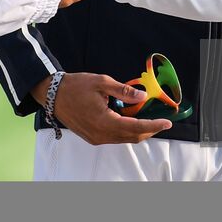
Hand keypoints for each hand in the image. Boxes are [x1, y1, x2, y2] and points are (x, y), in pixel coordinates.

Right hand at [30, 72, 173, 144]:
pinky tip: (131, 119)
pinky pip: (115, 138)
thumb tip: (142, 96)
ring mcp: (96, 138)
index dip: (153, 126)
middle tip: (161, 121)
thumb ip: (124, 91)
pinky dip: (127, 131)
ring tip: (149, 119)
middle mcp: (101, 134)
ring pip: (124, 139)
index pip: (135, 127)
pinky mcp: (92, 137)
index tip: (167, 123)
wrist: (54, 95)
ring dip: (138, 131)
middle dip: (149, 130)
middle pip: (132, 137)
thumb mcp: (102, 82)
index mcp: (104, 121)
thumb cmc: (76, 86)